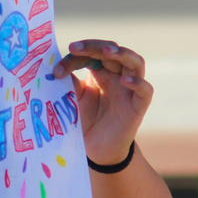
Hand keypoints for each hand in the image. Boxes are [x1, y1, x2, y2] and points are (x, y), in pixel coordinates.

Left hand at [53, 40, 152, 165]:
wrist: (97, 150)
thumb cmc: (85, 120)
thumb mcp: (73, 98)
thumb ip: (68, 82)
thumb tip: (52, 66)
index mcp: (100, 71)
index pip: (91, 54)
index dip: (75, 56)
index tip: (56, 69)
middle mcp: (117, 75)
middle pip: (112, 51)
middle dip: (94, 47)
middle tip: (74, 48)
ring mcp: (129, 90)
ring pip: (135, 63)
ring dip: (122, 54)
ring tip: (107, 51)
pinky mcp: (138, 107)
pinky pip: (146, 91)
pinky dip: (138, 83)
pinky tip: (124, 81)